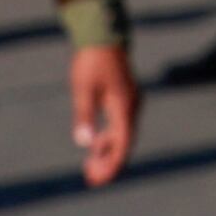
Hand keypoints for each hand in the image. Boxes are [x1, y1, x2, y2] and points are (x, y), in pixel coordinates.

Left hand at [71, 43, 136, 185]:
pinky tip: (95, 146)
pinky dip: (109, 140)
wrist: (102, 36)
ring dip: (108, 153)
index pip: (122, 144)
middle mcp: (132, 106)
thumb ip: (84, 116)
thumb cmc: (91, 62)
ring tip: (89, 167)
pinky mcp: (124, 99)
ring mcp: (130, 102)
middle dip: (108, 163)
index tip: (97, 179)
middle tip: (90, 179)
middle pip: (124, 143)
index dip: (111, 165)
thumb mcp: (83, 90)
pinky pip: (120, 126)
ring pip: (123, 136)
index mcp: (124, 106)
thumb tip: (84, 143)